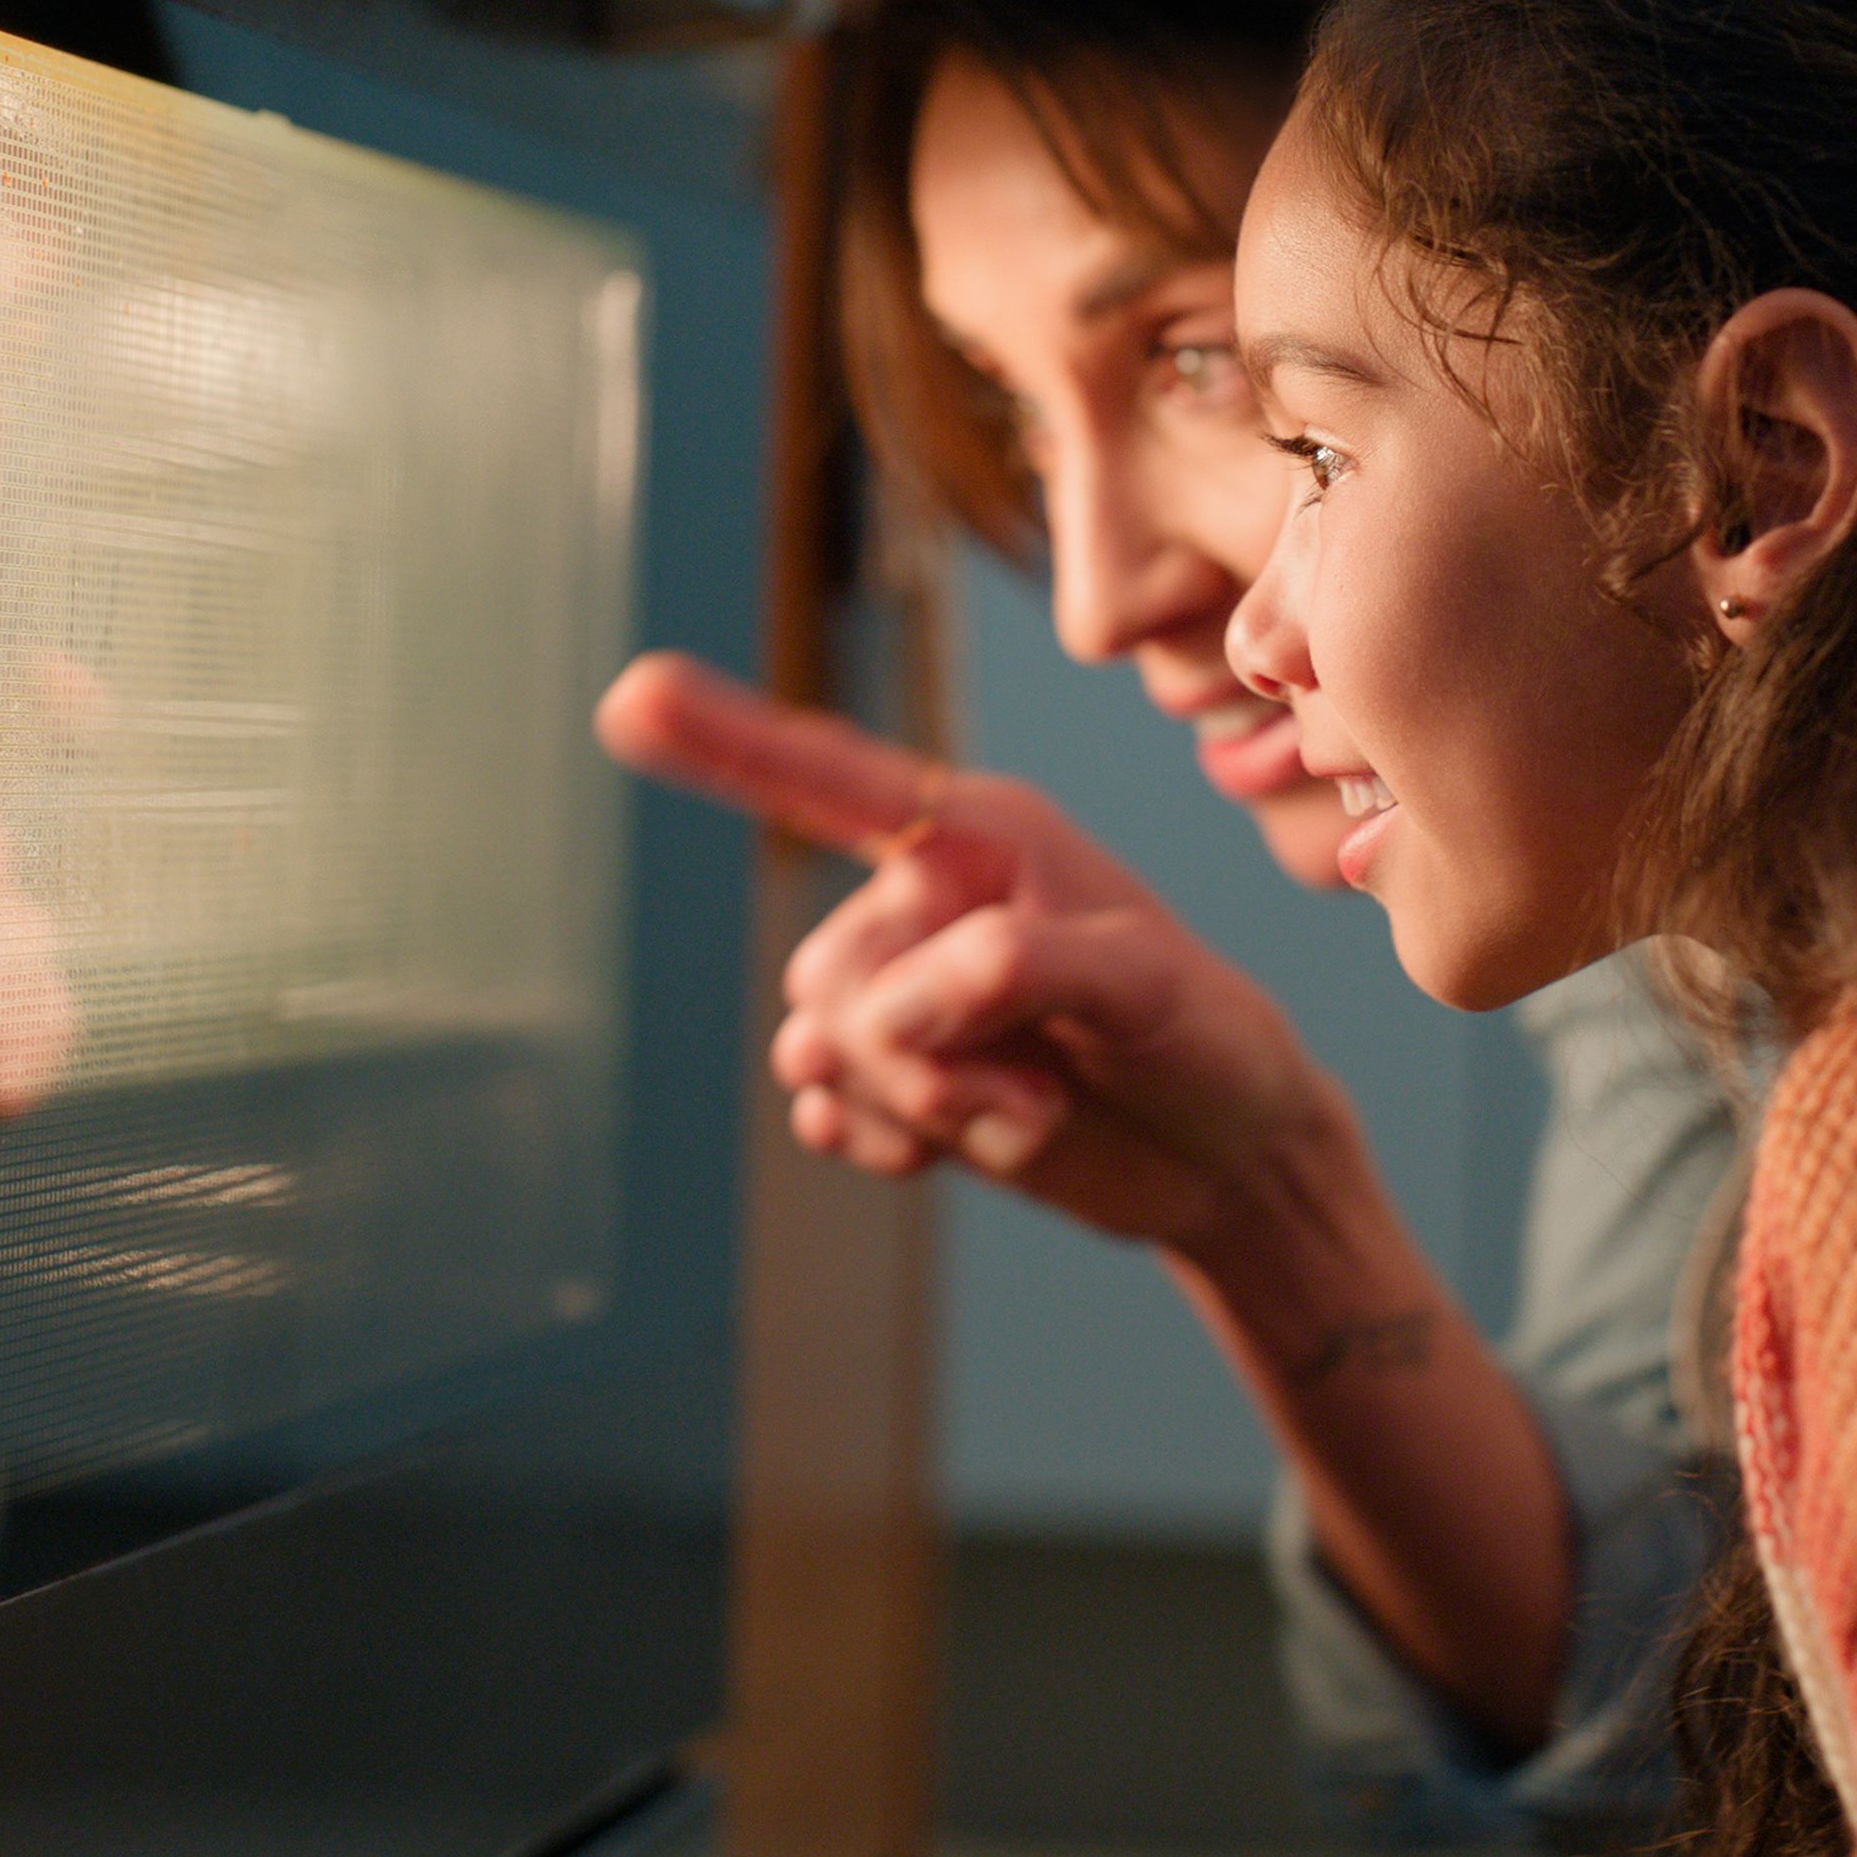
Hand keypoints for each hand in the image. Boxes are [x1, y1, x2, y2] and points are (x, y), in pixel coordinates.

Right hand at [596, 652, 1349, 1255]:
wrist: (1226, 1160)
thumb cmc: (1207, 1041)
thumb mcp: (1144, 988)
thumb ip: (1019, 968)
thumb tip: (900, 1004)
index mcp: (979, 836)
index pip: (832, 779)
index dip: (727, 740)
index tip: (631, 696)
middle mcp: (926, 898)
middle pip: (829, 970)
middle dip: (925, 1049)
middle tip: (1043, 1083)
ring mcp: (905, 992)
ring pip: (820, 1045)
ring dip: (921, 1103)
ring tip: (1030, 1108)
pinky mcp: (896, 1078)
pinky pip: (821, 1105)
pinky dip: (878, 1140)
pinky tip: (945, 1153)